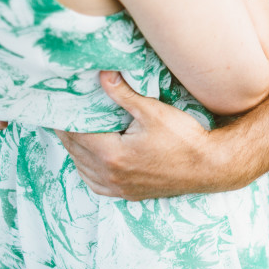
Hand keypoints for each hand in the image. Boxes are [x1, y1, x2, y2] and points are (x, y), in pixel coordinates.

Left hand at [55, 71, 218, 199]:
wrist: (210, 168)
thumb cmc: (185, 139)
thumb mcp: (153, 112)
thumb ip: (124, 94)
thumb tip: (102, 74)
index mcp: (111, 154)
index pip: (74, 133)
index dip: (63, 117)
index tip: (59, 102)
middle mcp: (109, 175)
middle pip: (74, 150)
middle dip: (67, 129)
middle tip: (63, 111)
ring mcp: (117, 187)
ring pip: (81, 168)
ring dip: (76, 149)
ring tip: (75, 128)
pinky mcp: (127, 193)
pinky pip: (94, 182)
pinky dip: (87, 167)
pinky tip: (91, 156)